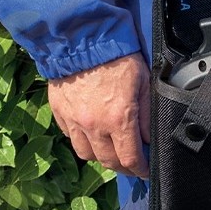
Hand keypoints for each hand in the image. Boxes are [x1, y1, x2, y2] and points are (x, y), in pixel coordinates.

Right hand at [47, 53, 150, 178]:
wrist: (83, 38)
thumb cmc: (118, 57)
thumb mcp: (144, 83)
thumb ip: (148, 115)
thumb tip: (150, 139)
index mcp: (118, 120)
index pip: (130, 159)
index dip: (140, 169)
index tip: (146, 171)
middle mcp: (94, 126)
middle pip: (108, 162)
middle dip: (123, 167)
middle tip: (131, 164)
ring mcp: (74, 121)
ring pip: (87, 154)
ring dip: (101, 156)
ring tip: (111, 149)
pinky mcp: (60, 113)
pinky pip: (71, 136)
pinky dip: (83, 139)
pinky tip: (92, 132)